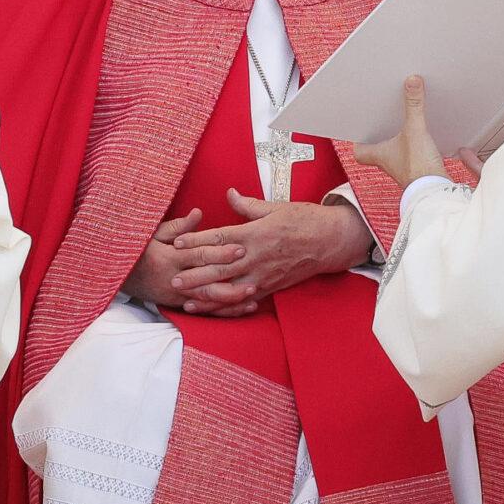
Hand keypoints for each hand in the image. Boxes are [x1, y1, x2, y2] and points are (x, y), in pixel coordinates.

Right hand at [121, 210, 250, 314]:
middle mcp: (174, 279)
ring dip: (231, 299)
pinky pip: (203, 310)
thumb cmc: (137, 249)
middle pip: (207, 281)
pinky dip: (222, 311)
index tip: (240, 248)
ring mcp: (177, 295)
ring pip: (207, 300)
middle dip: (232, 281)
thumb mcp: (153, 234)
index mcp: (170, 257)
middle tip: (255, 277)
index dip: (220, 253)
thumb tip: (199, 213)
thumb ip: (179, 227)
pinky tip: (240, 308)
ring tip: (253, 295)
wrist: (116, 275)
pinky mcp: (178, 305)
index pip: (199, 255)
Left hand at [173, 191, 372, 307]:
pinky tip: (212, 308)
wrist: (331, 241)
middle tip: (173, 278)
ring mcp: (262, 275)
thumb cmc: (305, 220)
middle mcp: (256, 256)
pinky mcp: (269, 287)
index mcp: (255, 233)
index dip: (197, 240)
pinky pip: (243, 300)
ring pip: (229, 288)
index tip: (178, 243)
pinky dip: (226, 306)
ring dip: (205, 295)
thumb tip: (229, 194)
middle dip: (194, 274)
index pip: (219, 238)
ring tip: (185, 298)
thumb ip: (248, 205)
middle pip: (219, 267)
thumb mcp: (276, 207)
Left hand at [353, 76, 448, 186]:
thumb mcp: (415, 130)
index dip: (357, 141)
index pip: (359, 151)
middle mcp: (387, 162)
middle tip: (382, 118)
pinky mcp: (418, 169)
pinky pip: (411, 153)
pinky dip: (414, 145)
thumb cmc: (418, 169)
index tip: (359, 127)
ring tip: (404, 121)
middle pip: (377, 147)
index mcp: (378, 155)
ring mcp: (402, 167)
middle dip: (380, 133)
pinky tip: (424, 136)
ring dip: (398, 139)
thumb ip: (414, 105)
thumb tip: (411, 81)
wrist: (436, 191)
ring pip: (394, 151)